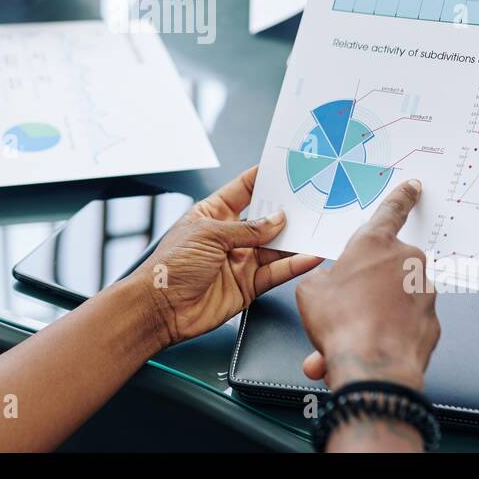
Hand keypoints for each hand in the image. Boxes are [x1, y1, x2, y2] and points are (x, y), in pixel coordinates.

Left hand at [124, 167, 321, 349]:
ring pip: (275, 246)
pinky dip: (294, 265)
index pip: (244, 189)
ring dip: (295, 238)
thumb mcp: (209, 235)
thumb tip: (277, 220)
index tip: (287, 169)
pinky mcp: (248, 285)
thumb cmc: (170, 266)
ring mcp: (240, 260)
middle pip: (265, 218)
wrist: (161, 309)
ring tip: (317, 228)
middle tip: (312, 200)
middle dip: (287, 210)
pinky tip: (310, 256)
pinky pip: (276, 272)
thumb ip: (247, 229)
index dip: (264, 178)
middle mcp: (229, 235)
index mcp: (213, 214)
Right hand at [295, 180, 439, 391]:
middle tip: (346, 306)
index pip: (391, 211)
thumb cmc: (342, 323)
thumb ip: (324, 278)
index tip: (413, 187)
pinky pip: (405, 325)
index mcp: (376, 244)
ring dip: (372, 317)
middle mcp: (406, 263)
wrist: (373, 368)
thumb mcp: (311, 291)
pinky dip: (387, 336)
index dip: (401, 197)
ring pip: (394, 300)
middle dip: (367, 287)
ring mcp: (423, 293)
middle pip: (386, 266)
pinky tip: (368, 351)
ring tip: (348, 339)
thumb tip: (331, 286)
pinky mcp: (432, 323)